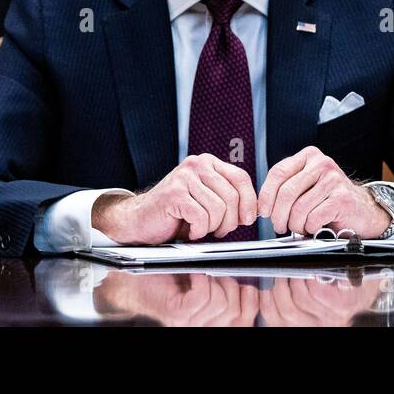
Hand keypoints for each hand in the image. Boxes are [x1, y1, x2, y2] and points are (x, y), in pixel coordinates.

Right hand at [92, 154, 257, 244]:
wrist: (140, 220)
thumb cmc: (175, 213)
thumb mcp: (206, 199)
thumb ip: (227, 198)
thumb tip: (253, 211)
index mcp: (207, 163)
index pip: (240, 178)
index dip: (249, 201)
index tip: (248, 219)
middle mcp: (196, 165)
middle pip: (232, 195)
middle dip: (230, 221)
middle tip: (218, 231)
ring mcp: (183, 178)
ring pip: (218, 208)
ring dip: (212, 227)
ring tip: (200, 229)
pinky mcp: (173, 194)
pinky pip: (201, 217)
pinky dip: (199, 231)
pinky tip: (190, 231)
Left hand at [257, 146, 391, 238]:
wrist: (362, 209)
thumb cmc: (329, 199)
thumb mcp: (307, 184)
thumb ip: (287, 187)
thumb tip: (262, 204)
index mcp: (308, 156)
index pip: (278, 172)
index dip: (266, 195)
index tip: (263, 211)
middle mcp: (321, 163)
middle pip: (287, 192)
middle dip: (278, 215)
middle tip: (279, 226)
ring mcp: (333, 180)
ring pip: (299, 208)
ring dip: (295, 224)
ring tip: (299, 227)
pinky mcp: (342, 198)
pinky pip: (314, 218)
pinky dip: (310, 227)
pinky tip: (315, 226)